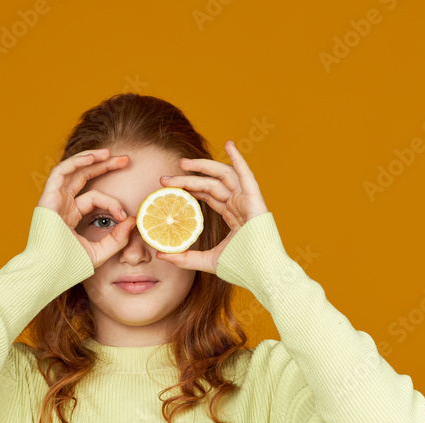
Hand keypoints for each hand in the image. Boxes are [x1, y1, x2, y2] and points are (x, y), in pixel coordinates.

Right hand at [36, 147, 137, 268]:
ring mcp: (53, 200)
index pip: (94, 199)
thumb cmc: (68, 267)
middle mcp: (61, 205)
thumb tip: (133, 221)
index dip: (112, 203)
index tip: (127, 215)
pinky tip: (94, 158)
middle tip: (125, 160)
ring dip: (91, 159)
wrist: (48, 274)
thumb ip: (117, 239)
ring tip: (110, 153)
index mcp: (69, 215)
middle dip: (104, 166)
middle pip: (84, 177)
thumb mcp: (99, 253)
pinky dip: (77, 162)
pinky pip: (61, 172)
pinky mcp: (48, 198)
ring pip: (73, 170)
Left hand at [155, 140, 269, 273]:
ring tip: (182, 163)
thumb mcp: (209, 261)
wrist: (264, 275)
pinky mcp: (256, 201)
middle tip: (165, 178)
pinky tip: (229, 145)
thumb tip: (160, 254)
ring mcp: (248, 201)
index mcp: (233, 216)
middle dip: (188, 178)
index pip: (208, 195)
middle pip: (211, 184)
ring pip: (223, 176)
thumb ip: (185, 258)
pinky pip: (246, 175)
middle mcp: (240, 205)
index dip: (189, 188)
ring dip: (203, 166)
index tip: (167, 187)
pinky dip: (239, 159)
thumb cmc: (243, 269)